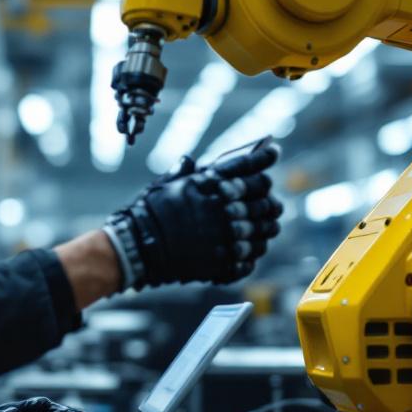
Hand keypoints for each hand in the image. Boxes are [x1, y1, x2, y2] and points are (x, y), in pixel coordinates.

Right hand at [104, 139, 281, 288]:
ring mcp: (225, 235)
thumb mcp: (166, 183)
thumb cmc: (149, 212)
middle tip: (272, 204)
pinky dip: (252, 254)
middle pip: (264, 201)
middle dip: (270, 202)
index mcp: (211, 182)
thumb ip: (185, 172)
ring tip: (265, 228)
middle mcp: (223, 207)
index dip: (264, 158)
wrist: (137, 247)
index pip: (248, 165)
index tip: (274, 152)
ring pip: (263, 231)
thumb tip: (190, 161)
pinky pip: (250, 258)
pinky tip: (249, 250)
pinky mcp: (222, 260)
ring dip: (265, 229)